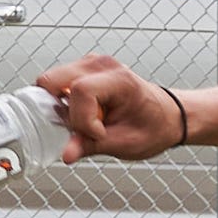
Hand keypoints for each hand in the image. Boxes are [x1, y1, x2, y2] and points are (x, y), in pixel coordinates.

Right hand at [38, 55, 182, 162]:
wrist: (166, 116)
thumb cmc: (153, 126)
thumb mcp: (125, 143)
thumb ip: (91, 146)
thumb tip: (66, 153)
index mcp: (119, 79)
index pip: (80, 91)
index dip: (82, 119)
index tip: (98, 135)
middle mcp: (101, 65)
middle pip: (52, 80)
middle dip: (60, 110)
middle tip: (82, 127)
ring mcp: (89, 64)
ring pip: (51, 82)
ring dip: (62, 106)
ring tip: (89, 119)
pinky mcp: (82, 70)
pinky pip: (58, 85)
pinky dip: (64, 103)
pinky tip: (86, 113)